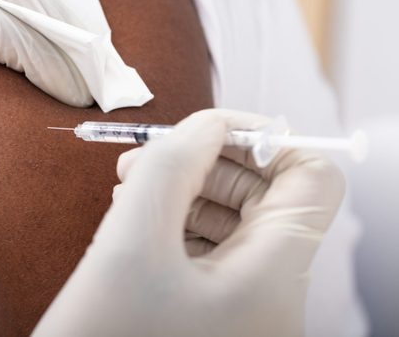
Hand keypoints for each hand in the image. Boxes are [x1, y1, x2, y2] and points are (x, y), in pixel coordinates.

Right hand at [34, 109, 344, 336]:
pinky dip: (174, 225)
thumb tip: (204, 126)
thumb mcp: (130, 244)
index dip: (264, 140)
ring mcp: (242, 311)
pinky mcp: (211, 318)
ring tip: (130, 189)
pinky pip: (208, 254)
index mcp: (274, 279)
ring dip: (184, 192)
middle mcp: (272, 296)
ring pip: (232, 223)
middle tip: (146, 159)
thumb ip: (171, 166)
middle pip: (266, 196)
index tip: (205, 131)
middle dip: (206, 163)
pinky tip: (135, 221)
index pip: (311, 178)